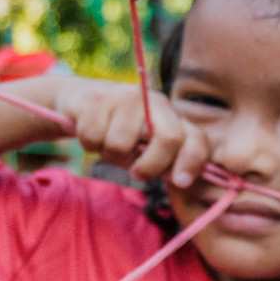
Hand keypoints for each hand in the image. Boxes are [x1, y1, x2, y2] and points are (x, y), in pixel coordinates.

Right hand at [52, 79, 208, 187]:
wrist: (83, 99)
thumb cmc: (122, 132)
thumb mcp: (146, 149)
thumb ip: (164, 163)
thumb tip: (178, 179)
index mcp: (174, 118)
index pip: (196, 139)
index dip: (192, 162)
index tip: (181, 182)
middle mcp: (156, 103)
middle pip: (169, 138)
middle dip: (153, 165)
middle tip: (137, 173)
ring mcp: (127, 98)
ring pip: (121, 144)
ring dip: (111, 156)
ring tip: (109, 145)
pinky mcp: (97, 98)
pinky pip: (92, 137)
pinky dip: (90, 144)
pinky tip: (94, 133)